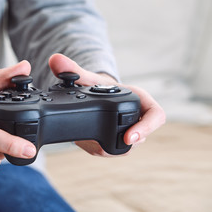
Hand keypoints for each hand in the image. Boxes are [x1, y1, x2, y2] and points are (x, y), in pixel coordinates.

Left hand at [48, 53, 165, 155]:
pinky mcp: (119, 142)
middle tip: (99, 144)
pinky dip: (101, 149)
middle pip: (140, 137)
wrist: (95, 95)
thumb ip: (72, 70)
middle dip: (121, 144)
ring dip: (109, 148)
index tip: (130, 137)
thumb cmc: (97, 86)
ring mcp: (131, 131)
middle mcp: (139, 117)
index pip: (156, 116)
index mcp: (140, 100)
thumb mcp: (88, 78)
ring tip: (91, 141)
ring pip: (126, 148)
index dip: (146, 127)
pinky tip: (87, 143)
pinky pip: (114, 151)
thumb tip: (54, 59)